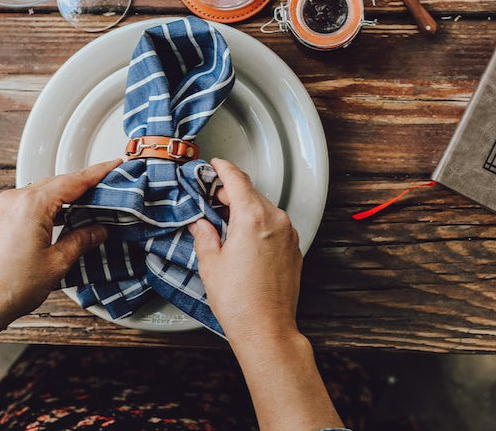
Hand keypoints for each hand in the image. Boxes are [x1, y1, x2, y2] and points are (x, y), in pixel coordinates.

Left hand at [0, 159, 121, 336]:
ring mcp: (7, 207)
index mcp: (32, 205)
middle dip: (85, 183)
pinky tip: (65, 213)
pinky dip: (52, 203)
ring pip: (46, 190)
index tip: (114, 165)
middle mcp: (16, 200)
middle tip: (109, 185)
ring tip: (91, 201)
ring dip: (68, 194)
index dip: (98, 172)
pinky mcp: (2, 217)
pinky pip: (33, 200)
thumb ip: (81, 240)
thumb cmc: (9, 287)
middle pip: (60, 182)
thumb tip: (98, 230)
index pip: (74, 181)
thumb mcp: (57, 263)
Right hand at [189, 157, 301, 347]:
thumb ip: (205, 235)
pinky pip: (275, 225)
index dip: (224, 168)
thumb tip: (201, 224)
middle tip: (212, 199)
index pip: (237, 179)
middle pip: (251, 193)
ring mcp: (288, 234)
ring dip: (245, 209)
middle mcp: (275, 220)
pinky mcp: (294, 248)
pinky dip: (259, 224)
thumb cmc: (240, 302)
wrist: (267, 330)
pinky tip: (244, 239)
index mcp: (252, 217)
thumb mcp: (210, 264)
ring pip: (264, 208)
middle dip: (231, 192)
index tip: (216, 164)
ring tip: (226, 223)